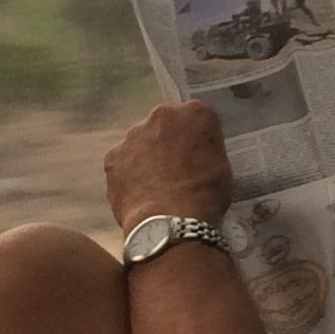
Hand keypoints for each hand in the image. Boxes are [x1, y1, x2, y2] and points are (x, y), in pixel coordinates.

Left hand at [105, 102, 234, 232]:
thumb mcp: (222, 165)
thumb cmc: (206, 193)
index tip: (198, 155)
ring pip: (141, 142)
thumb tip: (195, 155)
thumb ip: (206, 149)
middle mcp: (162, 114)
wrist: (171, 220)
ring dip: (146, 156)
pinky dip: (128, 173)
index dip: (198, 139)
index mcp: (195, 112)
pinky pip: (123, 162)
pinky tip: (138, 193)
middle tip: (175, 169)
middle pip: (165, 125)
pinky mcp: (112, 157)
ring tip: (154, 185)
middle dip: (168, 141)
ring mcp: (133, 135)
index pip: (197, 118)